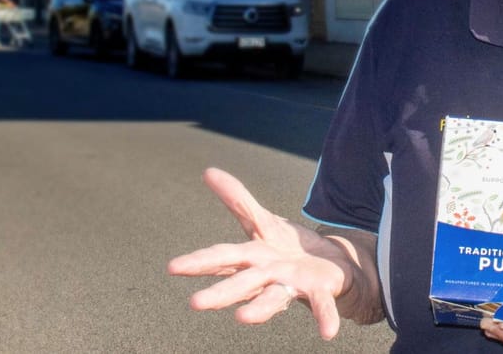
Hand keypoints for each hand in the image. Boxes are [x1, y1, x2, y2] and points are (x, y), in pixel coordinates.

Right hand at [166, 168, 354, 339]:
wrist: (330, 264)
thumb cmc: (286, 248)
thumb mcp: (262, 220)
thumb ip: (237, 199)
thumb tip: (208, 171)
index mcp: (251, 258)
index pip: (221, 258)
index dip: (198, 262)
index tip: (172, 267)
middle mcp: (267, 276)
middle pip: (241, 283)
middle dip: (219, 293)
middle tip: (196, 303)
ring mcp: (291, 286)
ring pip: (273, 298)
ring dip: (259, 309)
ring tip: (242, 318)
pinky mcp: (319, 291)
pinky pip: (322, 305)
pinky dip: (325, 317)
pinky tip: (328, 331)